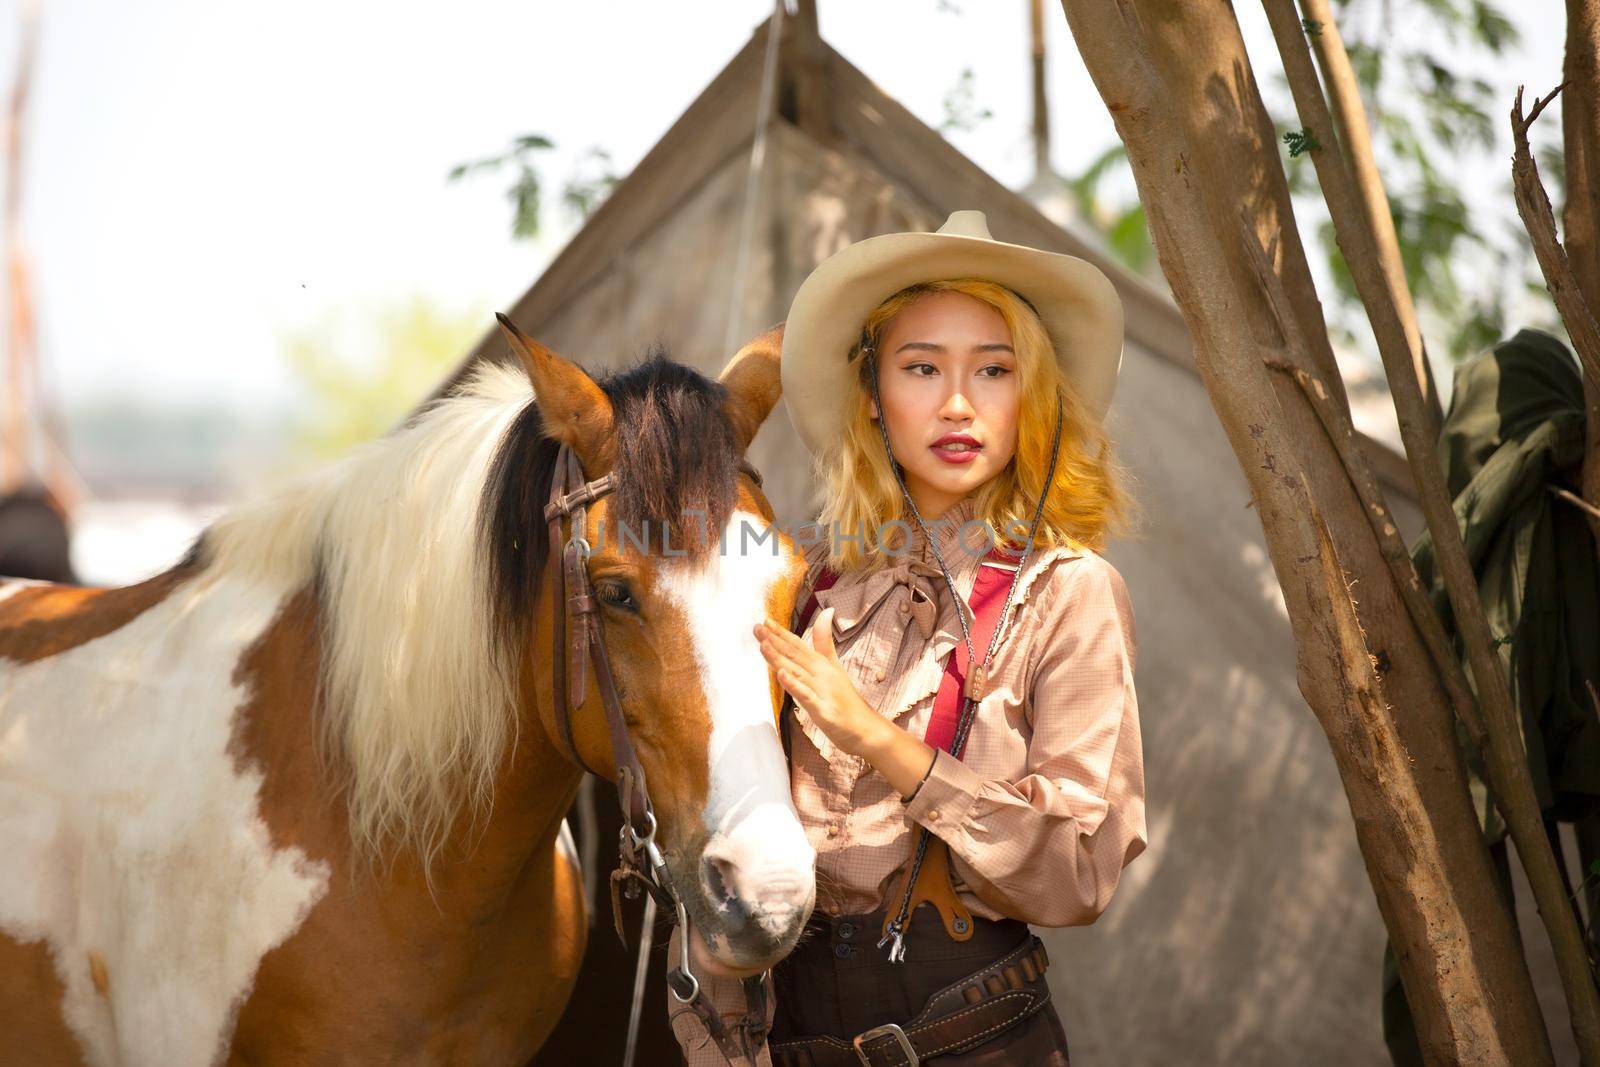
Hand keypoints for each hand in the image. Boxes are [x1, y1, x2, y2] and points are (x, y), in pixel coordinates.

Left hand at [755, 609, 936, 796]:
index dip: (781, 633)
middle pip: (795, 656)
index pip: (799, 645)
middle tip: (757, 627)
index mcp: (822, 665)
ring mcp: (822, 691)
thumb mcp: (835, 667)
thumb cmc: (847, 700)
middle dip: (774, 641)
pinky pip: (806, 696)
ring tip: (764, 645)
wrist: (866, 728)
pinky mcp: (823, 710)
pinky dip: (794, 685)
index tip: (765, 620)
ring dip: (779, 658)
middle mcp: (821, 674)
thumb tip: (826, 612)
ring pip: (797, 672)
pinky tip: (782, 675)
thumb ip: (825, 643)